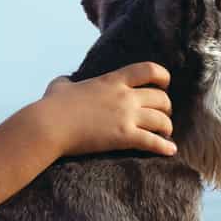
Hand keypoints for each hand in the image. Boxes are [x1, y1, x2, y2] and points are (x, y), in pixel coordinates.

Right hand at [35, 62, 175, 157]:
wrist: (49, 125)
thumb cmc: (52, 106)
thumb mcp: (60, 86)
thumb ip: (67, 82)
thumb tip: (64, 82)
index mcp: (112, 80)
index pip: (148, 70)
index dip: (162, 76)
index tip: (164, 84)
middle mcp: (124, 96)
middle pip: (161, 98)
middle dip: (166, 107)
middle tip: (162, 115)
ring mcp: (126, 116)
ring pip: (162, 120)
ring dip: (167, 127)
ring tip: (166, 133)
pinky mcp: (124, 136)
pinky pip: (153, 142)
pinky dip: (164, 147)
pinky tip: (170, 150)